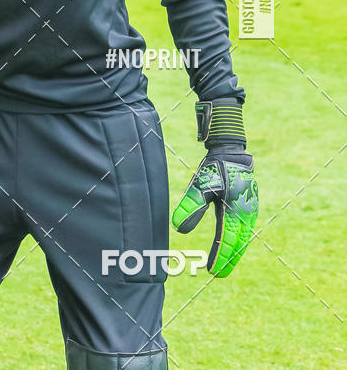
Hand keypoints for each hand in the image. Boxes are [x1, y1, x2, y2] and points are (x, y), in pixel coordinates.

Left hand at [172, 148, 257, 277]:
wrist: (231, 153)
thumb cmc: (214, 169)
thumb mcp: (200, 186)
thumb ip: (191, 206)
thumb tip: (177, 227)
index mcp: (233, 211)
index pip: (227, 240)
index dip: (220, 257)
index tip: (213, 271)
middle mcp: (245, 213)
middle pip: (238, 243)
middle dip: (229, 259)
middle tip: (220, 274)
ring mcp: (249, 210)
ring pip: (243, 237)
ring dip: (235, 251)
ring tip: (226, 264)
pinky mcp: (249, 206)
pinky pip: (245, 228)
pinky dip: (239, 240)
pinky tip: (234, 244)